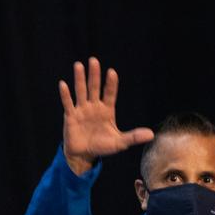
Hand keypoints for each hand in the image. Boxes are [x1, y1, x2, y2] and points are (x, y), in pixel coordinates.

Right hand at [59, 57, 153, 173]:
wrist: (84, 155)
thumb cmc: (102, 146)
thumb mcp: (120, 142)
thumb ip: (133, 137)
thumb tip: (151, 134)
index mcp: (107, 111)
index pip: (110, 94)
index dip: (111, 84)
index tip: (112, 72)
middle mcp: (94, 107)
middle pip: (94, 88)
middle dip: (94, 75)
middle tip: (94, 60)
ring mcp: (82, 110)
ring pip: (81, 91)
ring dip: (80, 79)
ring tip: (79, 65)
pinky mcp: (71, 116)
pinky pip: (68, 103)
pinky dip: (65, 95)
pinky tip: (63, 84)